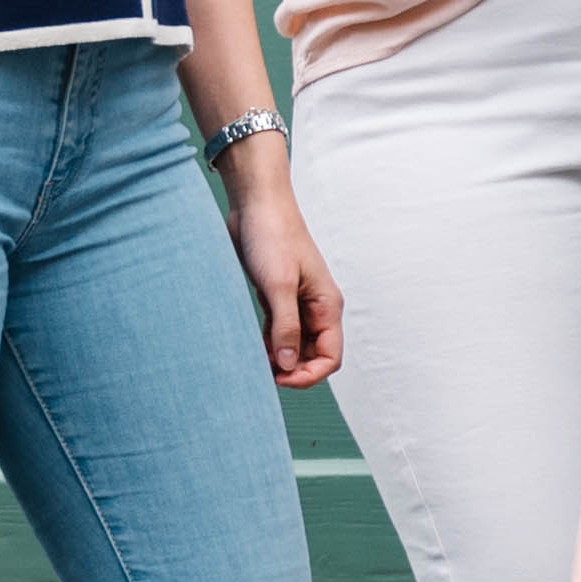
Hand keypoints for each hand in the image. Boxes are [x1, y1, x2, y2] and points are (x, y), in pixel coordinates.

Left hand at [227, 153, 344, 385]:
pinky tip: (250, 347)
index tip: (280, 378)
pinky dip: (267, 343)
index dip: (308, 375)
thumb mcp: (278, 285)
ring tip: (253, 363)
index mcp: (327, 305)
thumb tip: (287, 364)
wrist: (255, 203)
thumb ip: (285, 326)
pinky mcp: (277, 296)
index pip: (330, 357)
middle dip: (292, 370)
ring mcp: (297, 302)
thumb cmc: (272, 236)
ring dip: (277, 358)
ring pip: (293, 345)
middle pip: (313, 355)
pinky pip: (277, 331)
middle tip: (262, 374)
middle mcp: (316, 307)